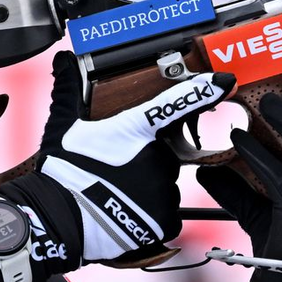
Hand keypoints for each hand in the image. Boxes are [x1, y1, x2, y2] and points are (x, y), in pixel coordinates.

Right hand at [37, 52, 233, 263]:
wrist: (57, 222)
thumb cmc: (61, 173)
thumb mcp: (63, 127)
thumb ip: (69, 91)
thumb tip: (62, 60)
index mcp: (137, 131)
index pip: (176, 104)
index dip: (202, 91)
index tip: (224, 81)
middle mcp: (157, 158)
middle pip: (166, 154)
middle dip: (147, 160)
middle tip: (116, 171)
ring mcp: (164, 190)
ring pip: (167, 185)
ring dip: (150, 188)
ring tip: (118, 194)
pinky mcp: (165, 219)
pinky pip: (168, 213)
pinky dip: (152, 215)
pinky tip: (127, 213)